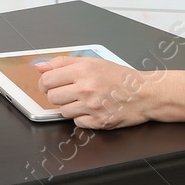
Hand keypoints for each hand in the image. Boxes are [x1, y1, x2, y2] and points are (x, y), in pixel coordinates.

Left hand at [35, 56, 173, 129]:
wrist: (145, 94)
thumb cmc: (120, 77)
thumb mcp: (92, 62)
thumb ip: (63, 62)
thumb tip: (40, 66)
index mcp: (83, 70)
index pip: (47, 79)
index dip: (45, 83)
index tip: (49, 84)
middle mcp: (86, 88)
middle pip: (52, 97)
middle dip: (56, 95)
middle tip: (67, 92)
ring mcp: (92, 107)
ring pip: (63, 111)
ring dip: (69, 107)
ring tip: (82, 100)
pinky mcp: (99, 122)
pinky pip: (77, 122)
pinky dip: (81, 117)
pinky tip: (91, 109)